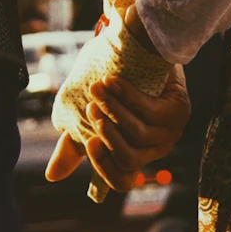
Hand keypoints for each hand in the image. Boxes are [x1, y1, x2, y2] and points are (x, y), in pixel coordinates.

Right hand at [47, 5, 189, 194]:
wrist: (139, 50)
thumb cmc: (114, 90)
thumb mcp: (90, 119)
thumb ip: (73, 146)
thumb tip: (51, 176)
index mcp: (134, 155)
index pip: (123, 181)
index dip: (105, 168)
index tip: (89, 142)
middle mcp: (154, 150)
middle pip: (129, 160)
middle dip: (107, 134)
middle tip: (90, 108)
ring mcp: (170, 132)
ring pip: (138, 133)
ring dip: (113, 109)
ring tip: (97, 89)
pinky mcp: (179, 112)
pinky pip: (150, 111)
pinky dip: (127, 96)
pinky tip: (112, 81)